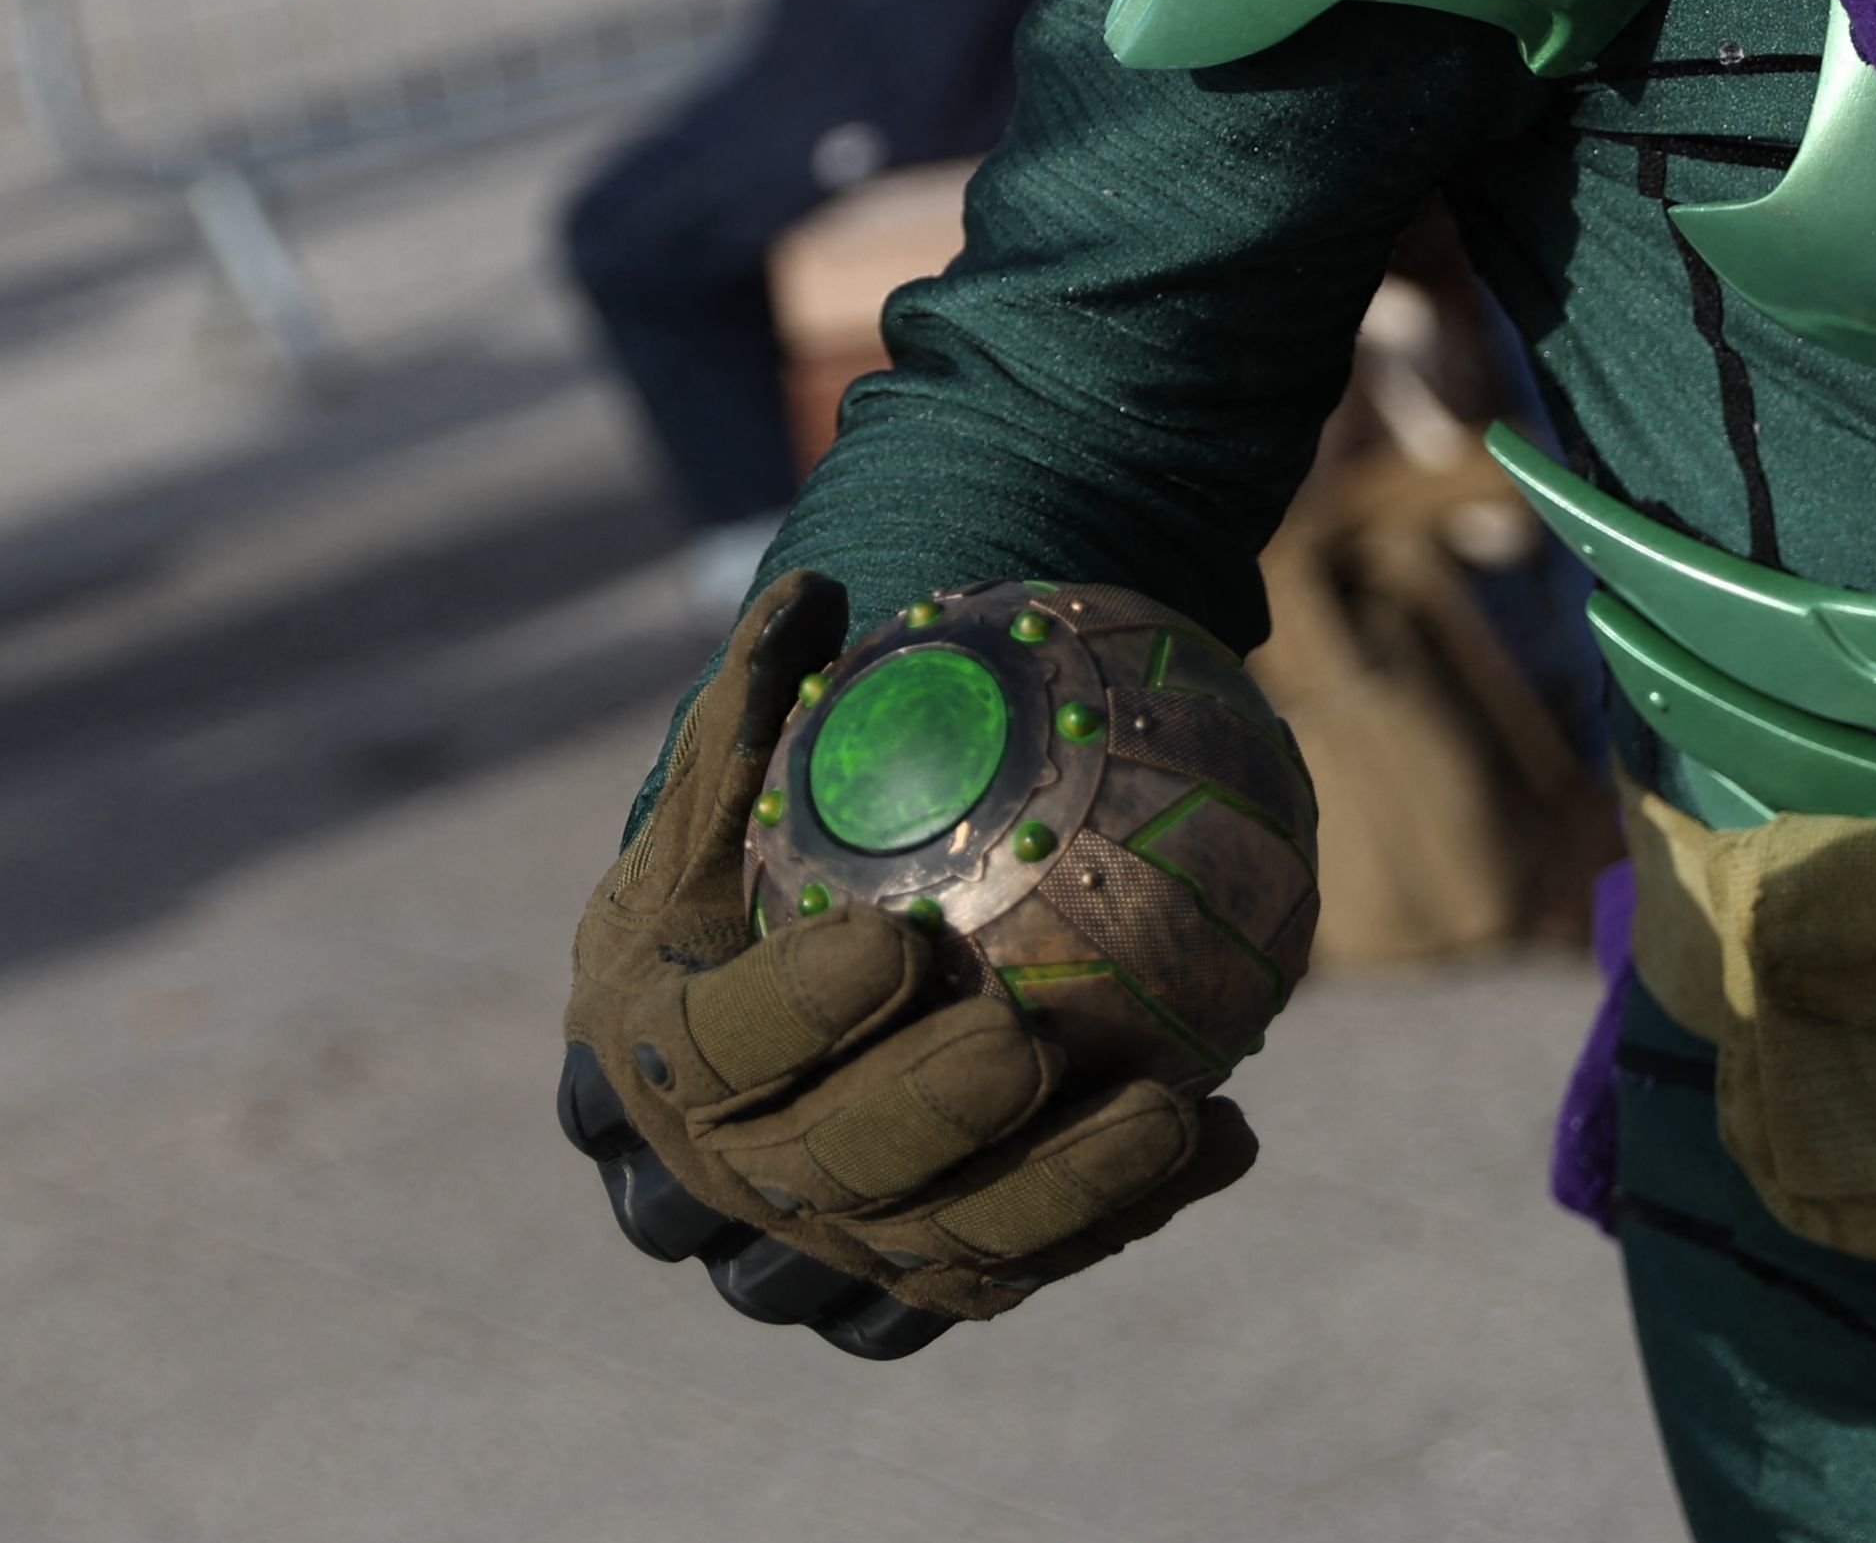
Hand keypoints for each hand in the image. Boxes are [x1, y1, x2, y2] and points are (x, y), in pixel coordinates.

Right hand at [555, 576, 1259, 1353]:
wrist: (763, 990)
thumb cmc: (753, 853)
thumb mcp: (730, 783)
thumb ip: (755, 702)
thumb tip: (809, 592)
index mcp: (648, 1051)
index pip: (712, 1048)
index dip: (793, 1011)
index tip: (891, 940)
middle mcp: (720, 1173)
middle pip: (822, 1171)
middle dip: (926, 1115)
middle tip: (1023, 1042)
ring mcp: (819, 1244)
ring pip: (935, 1249)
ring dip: (1059, 1190)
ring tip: (1171, 1110)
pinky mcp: (914, 1282)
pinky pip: (1021, 1266)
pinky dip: (1122, 1215)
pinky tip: (1227, 1135)